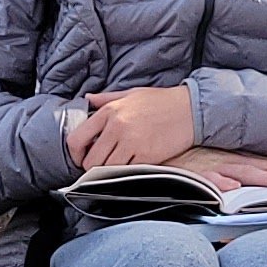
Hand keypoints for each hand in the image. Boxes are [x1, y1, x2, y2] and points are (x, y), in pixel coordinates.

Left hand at [66, 86, 199, 167]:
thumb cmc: (161, 101)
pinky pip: (127, 172)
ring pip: (107, 170)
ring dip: (109, 172)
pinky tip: (133, 166)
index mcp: (109, 111)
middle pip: (90, 160)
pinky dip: (127, 173)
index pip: (77, 139)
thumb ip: (106, 98)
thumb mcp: (131, 93)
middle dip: (92, 167)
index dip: (76, 154)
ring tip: (117, 166)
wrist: (191, 109)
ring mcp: (132, 143)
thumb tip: (87, 99)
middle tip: (101, 166)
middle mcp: (117, 127)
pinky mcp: (147, 156)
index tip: (82, 158)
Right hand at [173, 143, 266, 190]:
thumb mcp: (205, 168)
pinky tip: (232, 189)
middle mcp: (224, 159)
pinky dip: (218, 183)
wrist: (144, 147)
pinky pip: (205, 178)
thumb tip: (245, 197)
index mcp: (230, 157)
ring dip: (264, 179)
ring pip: (241, 171)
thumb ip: (226, 182)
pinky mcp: (186, 171)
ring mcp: (207, 164)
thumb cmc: (175, 161)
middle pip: (264, 167)